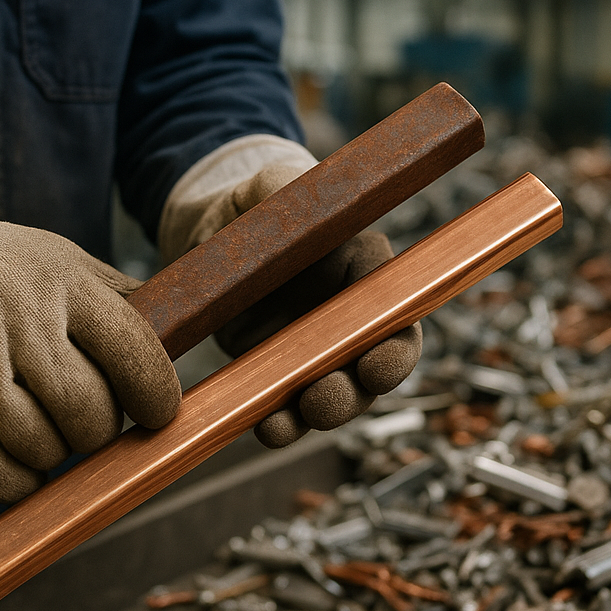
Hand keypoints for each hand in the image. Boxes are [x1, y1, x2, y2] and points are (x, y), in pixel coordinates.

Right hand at [0, 171, 179, 501]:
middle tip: (89, 422)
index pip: (131, 350)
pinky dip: (15, 484)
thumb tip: (183, 328)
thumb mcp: (65, 261)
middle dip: (99, 430)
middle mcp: (21, 322)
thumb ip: (119, 297)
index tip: (160, 412)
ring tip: (48, 433)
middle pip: (87, 410)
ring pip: (41, 445)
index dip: (156, 394)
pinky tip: (22, 470)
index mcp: (64, 284)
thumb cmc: (1, 270)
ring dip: (55, 454)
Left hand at [204, 165, 422, 446]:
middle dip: (358, 390)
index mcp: (364, 266)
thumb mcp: (269, 183)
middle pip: (375, 363)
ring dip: (323, 413)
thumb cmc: (255, 201)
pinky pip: (288, 406)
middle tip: (326, 397)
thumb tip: (285, 189)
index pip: (396, 308)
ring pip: (338, 393)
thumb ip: (282, 183)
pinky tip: (266, 427)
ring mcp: (314, 346)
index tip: (376, 364)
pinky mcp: (277, 369)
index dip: (395, 344)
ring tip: (294, 418)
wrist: (213, 232)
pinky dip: (281, 423)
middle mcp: (348, 312)